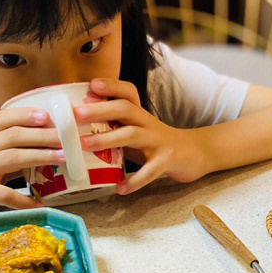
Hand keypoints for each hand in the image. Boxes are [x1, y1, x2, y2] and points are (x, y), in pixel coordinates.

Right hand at [0, 106, 64, 217]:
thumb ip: (6, 154)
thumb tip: (41, 154)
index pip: (5, 118)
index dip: (27, 114)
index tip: (49, 114)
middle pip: (14, 134)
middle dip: (43, 135)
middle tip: (68, 138)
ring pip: (11, 157)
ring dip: (39, 156)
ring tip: (62, 160)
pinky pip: (2, 194)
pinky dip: (22, 200)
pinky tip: (39, 206)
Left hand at [76, 77, 207, 193]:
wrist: (195, 154)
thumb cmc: (157, 143)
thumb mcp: (137, 131)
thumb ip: (115, 129)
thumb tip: (77, 132)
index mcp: (140, 115)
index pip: (127, 93)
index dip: (111, 86)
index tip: (91, 84)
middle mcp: (148, 123)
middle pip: (126, 109)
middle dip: (100, 110)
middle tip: (76, 113)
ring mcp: (158, 141)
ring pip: (133, 135)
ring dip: (107, 139)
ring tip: (85, 145)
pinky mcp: (167, 160)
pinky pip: (150, 171)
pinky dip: (134, 180)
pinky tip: (120, 188)